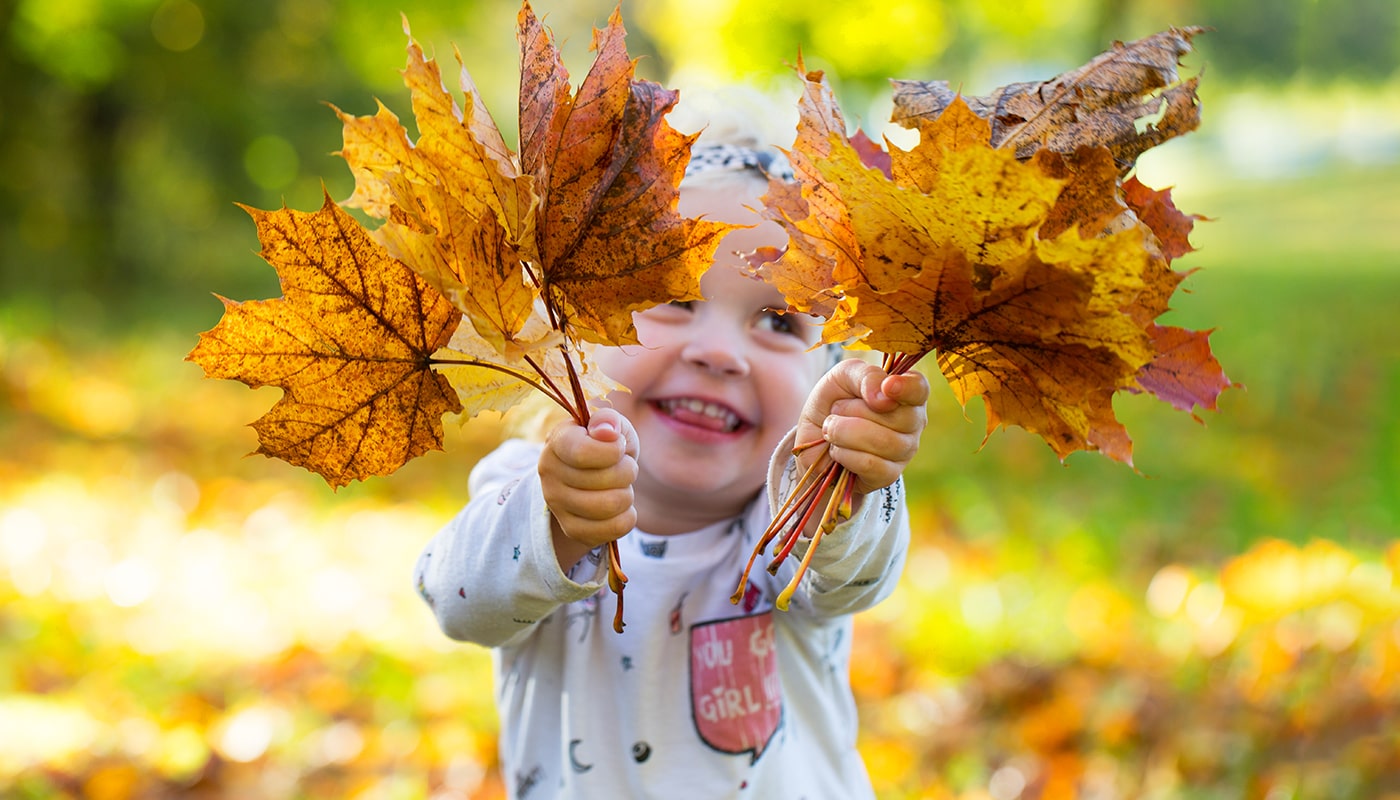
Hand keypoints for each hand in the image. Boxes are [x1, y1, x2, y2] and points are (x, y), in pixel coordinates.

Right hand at [538, 408, 639, 568]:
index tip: (619, 446)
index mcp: (556, 443)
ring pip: (611, 505)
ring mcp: (558, 505)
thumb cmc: (605, 447)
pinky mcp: (572, 530)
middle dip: (628, 471)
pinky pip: (614, 528)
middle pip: (605, 480)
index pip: (583, 453)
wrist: (592, 478)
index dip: (613, 451)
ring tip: (621, 486)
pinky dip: (627, 517)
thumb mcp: (611, 426)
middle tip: (624, 466)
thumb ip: (609, 420)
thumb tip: (607, 432)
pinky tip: (620, 507)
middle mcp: (549, 475)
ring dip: (628, 494)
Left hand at [796, 359, 929, 495]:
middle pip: (897, 417)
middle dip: (854, 410)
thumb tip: (885, 395)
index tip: (887, 386)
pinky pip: (869, 463)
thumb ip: (866, 375)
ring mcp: (904, 451)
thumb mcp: (843, 376)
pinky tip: (837, 450)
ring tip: (831, 429)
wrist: (811, 439)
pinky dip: (843, 453)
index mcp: (906, 393)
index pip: (919, 389)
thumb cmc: (833, 402)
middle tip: (837, 409)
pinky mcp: (888, 475)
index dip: (906, 388)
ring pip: (882, 441)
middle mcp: (913, 422)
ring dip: (843, 432)